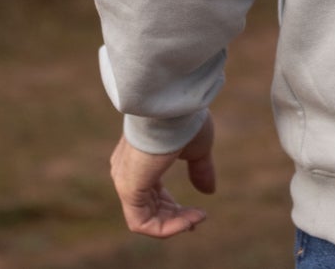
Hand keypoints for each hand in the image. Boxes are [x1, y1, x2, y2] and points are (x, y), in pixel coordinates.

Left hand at [109, 111, 216, 236]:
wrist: (172, 106)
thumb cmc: (183, 120)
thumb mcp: (197, 148)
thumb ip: (200, 170)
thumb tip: (209, 191)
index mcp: (140, 161)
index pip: (152, 194)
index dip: (174, 209)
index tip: (199, 213)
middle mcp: (127, 173)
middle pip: (149, 208)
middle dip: (176, 217)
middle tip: (199, 218)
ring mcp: (125, 182)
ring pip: (146, 219)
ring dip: (175, 223)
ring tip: (198, 218)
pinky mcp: (128, 189)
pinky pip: (143, 223)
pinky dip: (167, 227)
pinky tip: (190, 219)